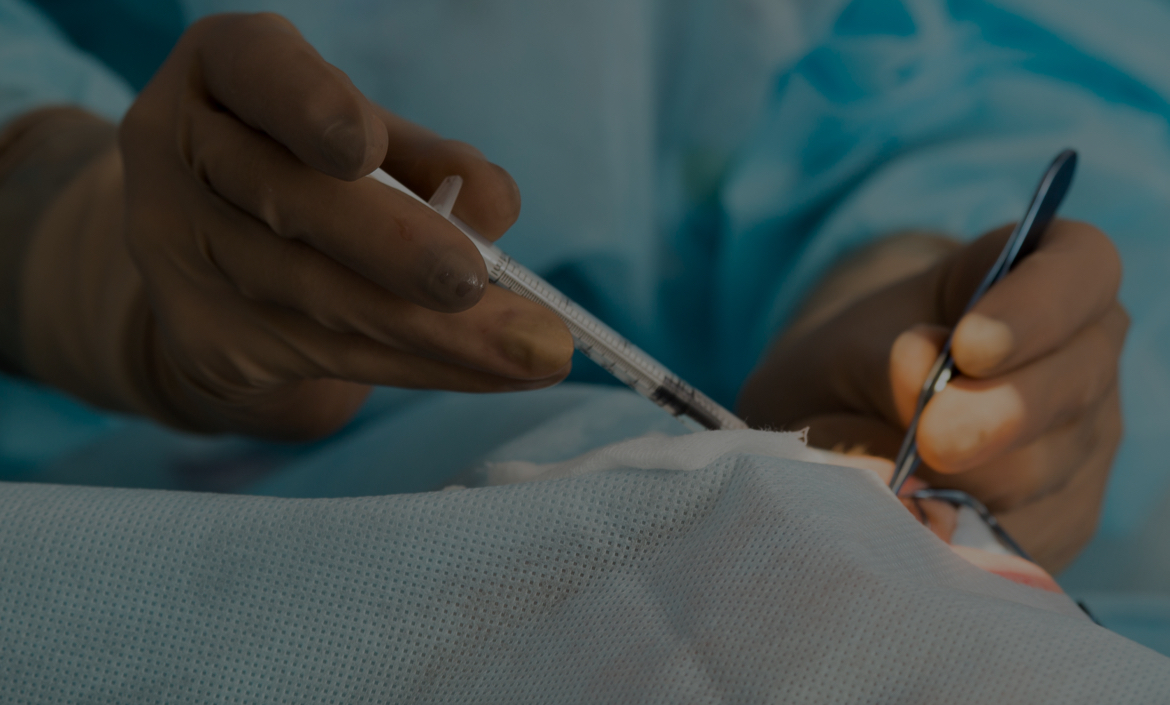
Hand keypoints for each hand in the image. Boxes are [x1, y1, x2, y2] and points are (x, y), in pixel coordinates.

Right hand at [17, 13, 572, 438]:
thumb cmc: (321, 184)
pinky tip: (491, 371)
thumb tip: (492, 207)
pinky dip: (424, 366)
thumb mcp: (376, 149)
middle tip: (477, 282)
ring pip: (318, 296)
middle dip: (394, 248)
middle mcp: (182, 152)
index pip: (256, 68)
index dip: (306, 106)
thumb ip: (434, 162)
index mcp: (227, 71)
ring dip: (436, 332)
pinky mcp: (205, 338)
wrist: (230, 277)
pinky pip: (329, 356)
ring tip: (532, 351)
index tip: (363, 149)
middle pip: (290, 199)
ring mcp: (178, 252)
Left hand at [737, 222, 1127, 571]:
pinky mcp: (1062, 516)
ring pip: (1049, 467)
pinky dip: (963, 530)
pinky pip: (1027, 531)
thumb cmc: (855, 366)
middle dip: (1006, 412)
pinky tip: (915, 521)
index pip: (1080, 270)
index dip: (1038, 307)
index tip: (970, 346)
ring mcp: (1082, 441)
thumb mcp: (845, 349)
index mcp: (1040, 277)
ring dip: (971, 479)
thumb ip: (881, 365)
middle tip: (934, 438)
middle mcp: (1082, 356)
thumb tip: (918, 394)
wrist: (848, 428)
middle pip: (1076, 381)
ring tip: (898, 479)